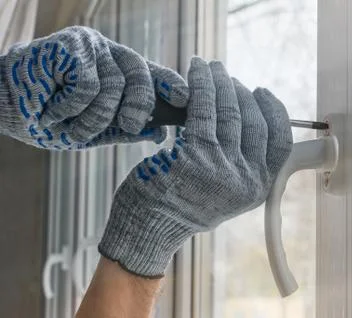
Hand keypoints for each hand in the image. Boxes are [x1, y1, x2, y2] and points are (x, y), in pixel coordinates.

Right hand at [0, 26, 188, 149]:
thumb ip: (125, 130)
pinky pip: (88, 84)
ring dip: (94, 117)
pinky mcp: (71, 45)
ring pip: (113, 84)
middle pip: (141, 75)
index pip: (154, 75)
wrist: (8, 109)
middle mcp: (111, 55)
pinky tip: (55, 111)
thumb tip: (160, 134)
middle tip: (130, 124)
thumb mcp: (96, 131)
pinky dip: (72, 107)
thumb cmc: (54, 119)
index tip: (185, 99)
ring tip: (73, 127)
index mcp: (122, 74)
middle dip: (139, 106)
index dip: (172, 84)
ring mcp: (92, 46)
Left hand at [98, 57, 292, 276]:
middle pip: (255, 122)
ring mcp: (222, 170)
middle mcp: (246, 182)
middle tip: (226, 75)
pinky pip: (203, 110)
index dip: (274, 111)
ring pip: (229, 112)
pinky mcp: (194, 158)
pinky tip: (196, 70)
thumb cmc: (186, 202)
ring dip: (220, 82)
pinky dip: (201, 84)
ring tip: (210, 67)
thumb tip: (251, 115)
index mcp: (259, 189)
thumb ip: (245, 163)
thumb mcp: (227, 192)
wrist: (152, 226)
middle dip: (240, 91)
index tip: (261, 92)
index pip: (281, 141)